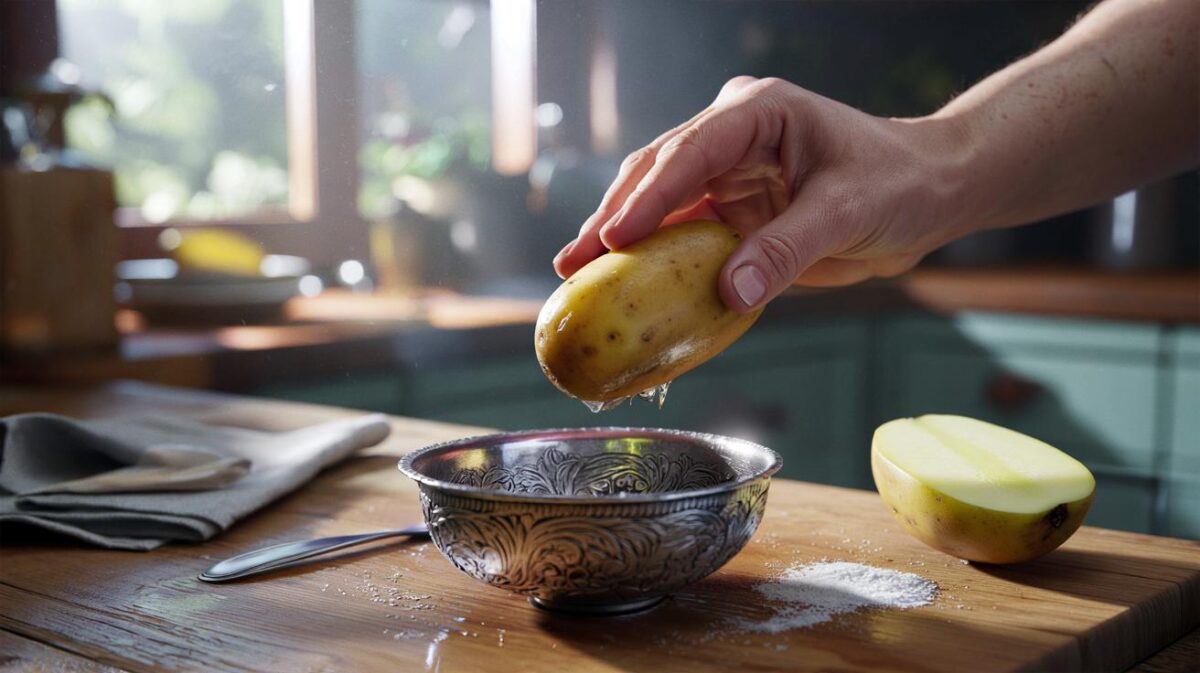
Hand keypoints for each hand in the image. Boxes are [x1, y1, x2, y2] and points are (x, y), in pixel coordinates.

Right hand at [552, 76, 968, 312]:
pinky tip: (627, 286)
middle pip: (657, 174)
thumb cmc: (899, 183)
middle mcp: (732, 136)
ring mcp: (728, 173)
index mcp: (756, 113)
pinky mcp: (733, 209)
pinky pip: (685, 235)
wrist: (930, 195)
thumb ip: (787, 250)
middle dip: (613, 219)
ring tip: (577, 275)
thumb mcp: (846, 213)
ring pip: (660, 205)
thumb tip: (729, 292)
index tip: (612, 239)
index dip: (646, 198)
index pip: (687, 153)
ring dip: (623, 242)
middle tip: (572, 262)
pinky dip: (656, 262)